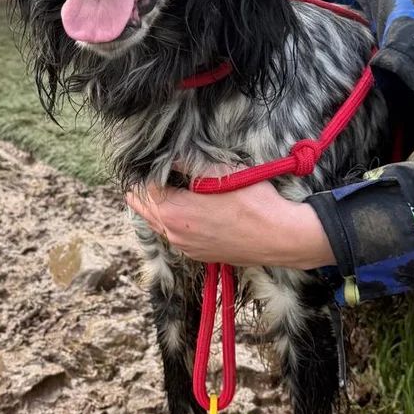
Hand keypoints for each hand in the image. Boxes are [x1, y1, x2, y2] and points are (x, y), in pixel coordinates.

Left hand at [125, 179, 336, 268]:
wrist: (279, 236)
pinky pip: (177, 238)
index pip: (147, 188)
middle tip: (134, 185)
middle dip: (142, 195)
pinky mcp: (200, 255)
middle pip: (148, 211)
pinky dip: (170, 225)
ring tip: (146, 200)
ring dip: (154, 211)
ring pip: (160, 226)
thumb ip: (187, 164)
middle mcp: (175, 234)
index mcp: (174, 212)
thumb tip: (168, 157)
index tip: (150, 164)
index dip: (148, 173)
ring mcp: (187, 248)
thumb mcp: (219, 172)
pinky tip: (175, 216)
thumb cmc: (252, 201)